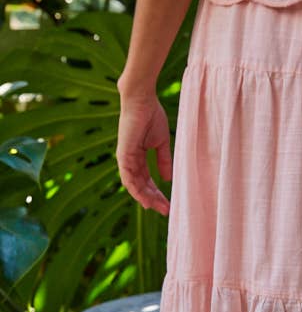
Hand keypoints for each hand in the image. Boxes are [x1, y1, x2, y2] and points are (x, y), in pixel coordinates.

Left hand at [116, 89, 171, 215]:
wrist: (142, 100)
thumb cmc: (151, 116)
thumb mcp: (161, 143)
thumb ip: (163, 161)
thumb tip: (167, 179)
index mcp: (138, 157)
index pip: (148, 181)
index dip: (158, 194)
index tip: (169, 205)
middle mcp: (129, 161)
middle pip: (141, 186)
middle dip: (154, 200)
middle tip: (166, 211)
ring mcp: (125, 159)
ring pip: (134, 186)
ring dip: (146, 199)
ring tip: (159, 208)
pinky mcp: (123, 155)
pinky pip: (128, 178)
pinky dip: (136, 190)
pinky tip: (146, 200)